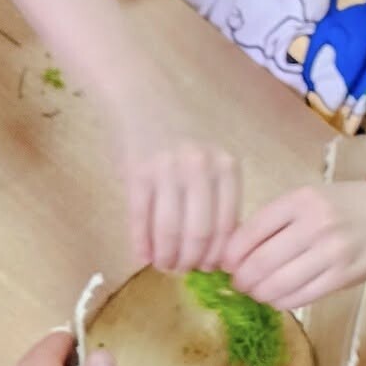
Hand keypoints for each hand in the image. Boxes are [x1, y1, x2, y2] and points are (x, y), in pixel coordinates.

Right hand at [119, 106, 239, 274]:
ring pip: (170, 231)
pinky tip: (143, 256)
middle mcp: (201, 169)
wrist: (140, 95)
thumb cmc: (179, 132)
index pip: (228, 225)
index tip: (209, 268)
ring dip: (167, 256)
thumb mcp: (210, 158)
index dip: (217, 254)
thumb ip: (216, 194)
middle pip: (200, 233)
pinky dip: (142, 243)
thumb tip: (218, 248)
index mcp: (227, 167)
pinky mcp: (137, 173)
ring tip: (163, 265)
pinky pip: (141, 218)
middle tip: (183, 271)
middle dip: (191, 261)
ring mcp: (168, 170)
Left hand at [223, 179, 365, 308]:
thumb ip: (279, 219)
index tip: (225, 264)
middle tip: (239, 283)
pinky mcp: (343, 276)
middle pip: (258, 263)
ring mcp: (330, 252)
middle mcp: (314, 224)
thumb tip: (236, 251)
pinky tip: (279, 298)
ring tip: (258, 292)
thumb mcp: (313, 197)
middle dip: (241, 279)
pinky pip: (300, 296)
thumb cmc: (352, 205)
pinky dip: (282, 302)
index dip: (230, 255)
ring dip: (260, 294)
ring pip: (277, 284)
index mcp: (300, 200)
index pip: (249, 233)